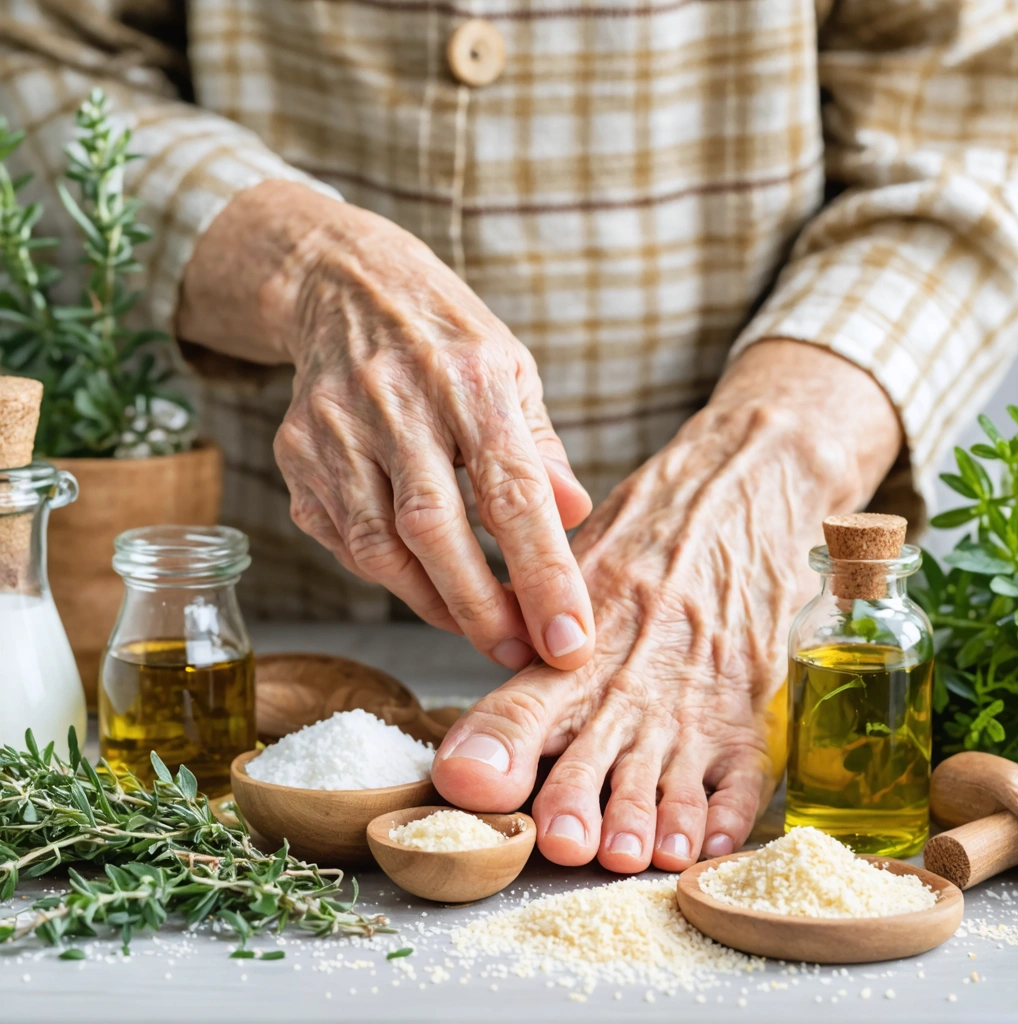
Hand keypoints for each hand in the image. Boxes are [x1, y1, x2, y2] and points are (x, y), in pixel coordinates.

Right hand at [180, 182, 594, 670]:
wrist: (346, 286)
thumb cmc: (447, 337)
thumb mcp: (514, 371)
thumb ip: (543, 449)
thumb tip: (574, 518)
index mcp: (469, 377)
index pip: (512, 492)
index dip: (542, 574)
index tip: (569, 638)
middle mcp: (395, 401)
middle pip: (435, 530)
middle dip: (480, 608)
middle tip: (518, 653)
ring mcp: (334, 428)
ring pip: (377, 546)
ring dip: (431, 603)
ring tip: (476, 626)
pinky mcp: (296, 453)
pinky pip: (341, 538)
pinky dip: (386, 573)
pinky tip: (418, 578)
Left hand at [432, 341, 902, 869]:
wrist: (741, 496)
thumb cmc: (645, 538)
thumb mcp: (576, 565)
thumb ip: (524, 625)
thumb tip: (465, 670)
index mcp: (580, 637)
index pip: (528, 699)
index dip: (498, 742)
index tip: (467, 779)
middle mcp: (634, 673)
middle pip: (596, 749)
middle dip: (575, 799)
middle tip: (562, 841)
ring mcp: (695, 696)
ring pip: (666, 773)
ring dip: (645, 818)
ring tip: (626, 852)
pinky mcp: (747, 711)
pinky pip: (742, 774)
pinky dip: (726, 813)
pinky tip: (707, 844)